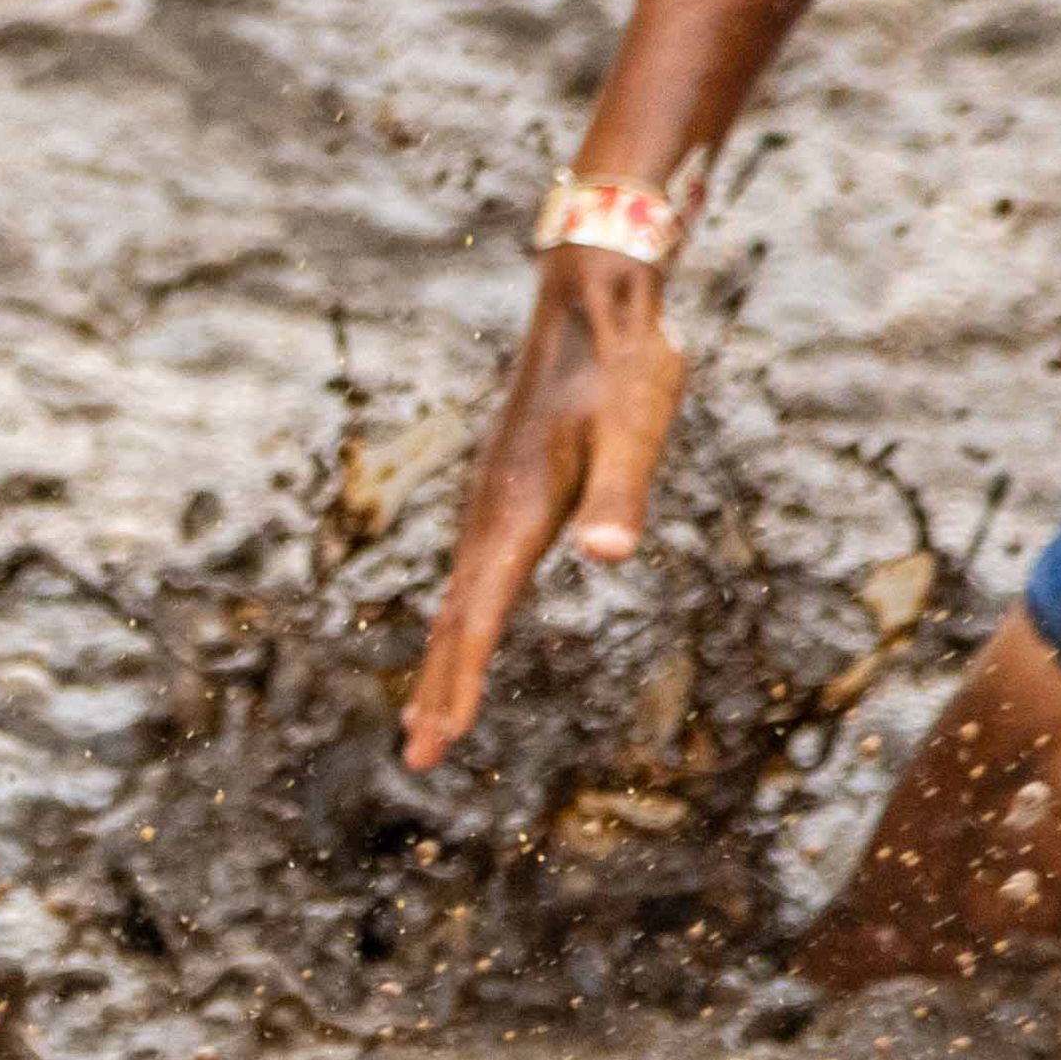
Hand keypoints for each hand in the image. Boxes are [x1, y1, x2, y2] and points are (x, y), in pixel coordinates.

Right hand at [395, 248, 687, 768]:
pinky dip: (462, 618)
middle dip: (439, 689)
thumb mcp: (639, 431)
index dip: (461, 683)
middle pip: (456, 616)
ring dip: (445, 658)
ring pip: (459, 595)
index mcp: (517, 510)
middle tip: (421, 757)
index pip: (480, 616)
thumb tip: (609, 560)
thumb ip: (624, 496)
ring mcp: (494, 500)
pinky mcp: (508, 489)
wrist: (596, 301)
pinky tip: (468, 627)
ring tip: (434, 714)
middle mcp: (492, 511)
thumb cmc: (626, 369)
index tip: (440, 744)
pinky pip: (473, 571)